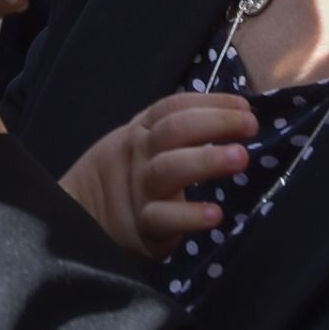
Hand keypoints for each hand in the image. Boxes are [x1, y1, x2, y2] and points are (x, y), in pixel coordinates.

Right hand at [60, 92, 257, 258]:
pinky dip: (189, 215)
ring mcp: (139, 190)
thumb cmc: (127, 180)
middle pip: (174, 130)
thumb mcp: (143, 146)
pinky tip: (215, 214)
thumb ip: (175, 131)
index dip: (210, 102)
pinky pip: (163, 218)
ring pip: (169, 169)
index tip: (244, 106)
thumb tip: (232, 115)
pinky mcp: (141, 227)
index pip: (174, 107)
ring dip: (206, 160)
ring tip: (240, 158)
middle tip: (249, 126)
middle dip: (215, 123)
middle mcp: (139, 155)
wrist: (80, 219)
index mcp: (140, 131)